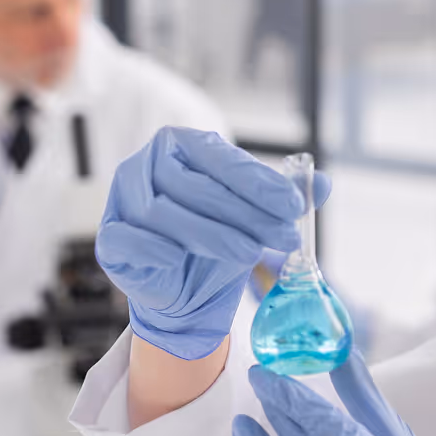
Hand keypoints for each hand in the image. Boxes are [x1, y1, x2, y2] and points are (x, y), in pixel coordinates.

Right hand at [96, 127, 328, 359]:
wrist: (186, 289)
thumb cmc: (217, 240)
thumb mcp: (255, 216)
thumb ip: (285, 198)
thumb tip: (324, 184)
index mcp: (180, 146)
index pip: (220, 158)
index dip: (259, 183)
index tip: (294, 206)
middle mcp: (146, 166)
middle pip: (196, 186)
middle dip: (246, 213)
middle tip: (285, 235)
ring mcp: (122, 201)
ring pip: (165, 213)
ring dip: (214, 233)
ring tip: (252, 252)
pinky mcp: (111, 239)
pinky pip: (129, 239)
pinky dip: (157, 248)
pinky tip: (183, 258)